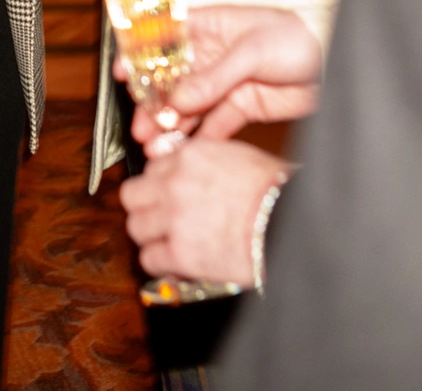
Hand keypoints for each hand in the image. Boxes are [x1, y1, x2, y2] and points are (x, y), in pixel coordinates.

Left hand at [120, 138, 291, 286]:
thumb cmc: (275, 191)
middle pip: (132, 195)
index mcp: (189, 156)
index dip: (159, 184)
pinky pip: (149, 259)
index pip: (152, 167)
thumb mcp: (237, 157)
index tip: (164, 195)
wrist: (289, 223)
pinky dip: (159, 264)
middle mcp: (174, 183)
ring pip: (136, 227)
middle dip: (143, 208)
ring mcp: (174, 218)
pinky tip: (173, 264)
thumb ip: (206, 160)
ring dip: (149, 237)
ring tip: (165, 243)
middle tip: (157, 219)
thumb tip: (194, 170)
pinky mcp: (180, 253)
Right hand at [123, 5, 322, 150]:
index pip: (166, 36)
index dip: (141, 53)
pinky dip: (198, 138)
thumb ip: (214, 77)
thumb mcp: (252, 51)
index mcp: (210, 25)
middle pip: (172, 77)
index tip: (123, 73)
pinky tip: (184, 150)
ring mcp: (225, 81)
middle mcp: (212, 53)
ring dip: (171, 123)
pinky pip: (213, 124)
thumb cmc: (297, 38)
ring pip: (189, 104)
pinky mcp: (240, 106)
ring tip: (155, 144)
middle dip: (153, 100)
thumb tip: (178, 98)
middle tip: (141, 124)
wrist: (336, 63)